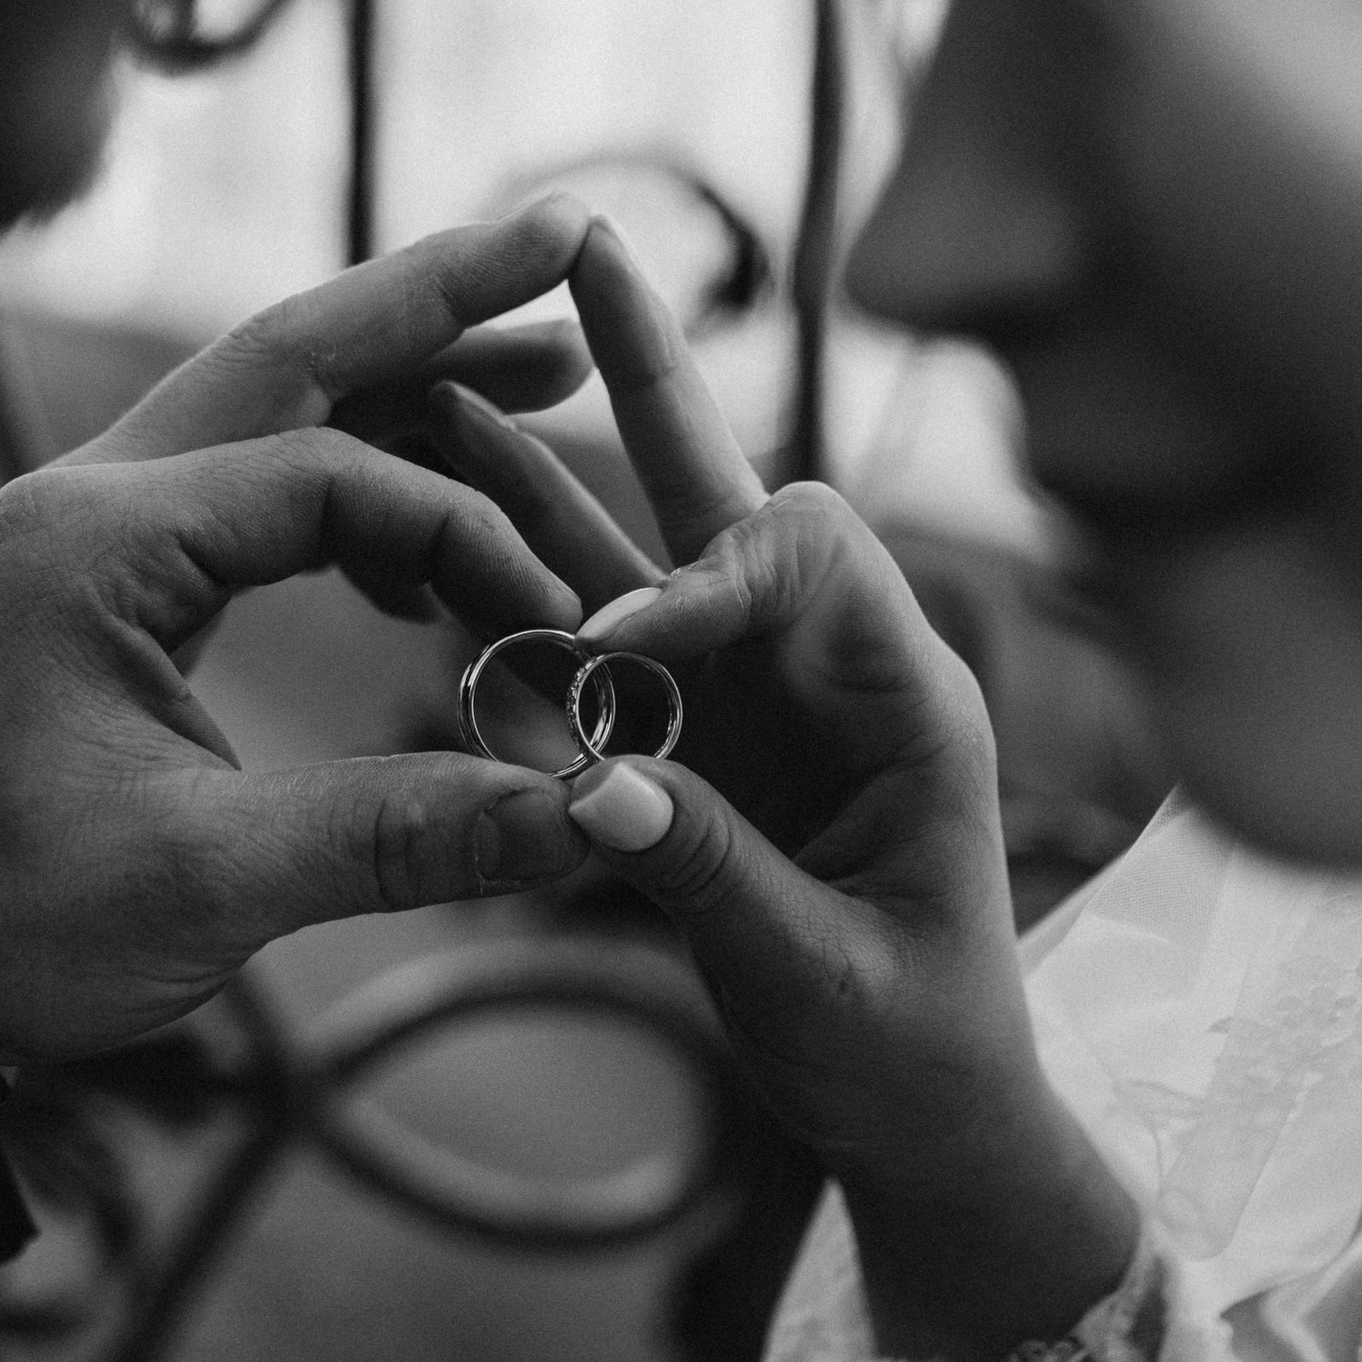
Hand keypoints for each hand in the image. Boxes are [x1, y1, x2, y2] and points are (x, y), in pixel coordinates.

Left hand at [0, 207, 597, 1069]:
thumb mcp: (201, 889)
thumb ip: (397, 837)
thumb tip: (582, 818)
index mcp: (92, 547)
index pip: (325, 477)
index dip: (462, 535)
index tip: (555, 623)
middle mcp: (86, 498)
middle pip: (289, 353)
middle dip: (434, 297)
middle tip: (568, 237)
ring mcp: (89, 524)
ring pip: (270, 401)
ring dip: (404, 374)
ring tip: (544, 357)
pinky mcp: (104, 571)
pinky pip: (247, 479)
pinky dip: (352, 473)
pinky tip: (429, 541)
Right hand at [426, 221, 1137, 1361]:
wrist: (927, 1119)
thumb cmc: (914, 1059)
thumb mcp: (824, 985)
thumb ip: (715, 879)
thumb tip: (597, 789)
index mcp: (908, 700)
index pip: (807, 561)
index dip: (707, 577)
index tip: (613, 648)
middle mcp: (830, 662)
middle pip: (734, 484)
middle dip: (648, 372)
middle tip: (574, 242)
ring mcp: (754, 690)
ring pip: (645, 539)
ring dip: (549, 456)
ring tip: (445, 361)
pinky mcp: (692, 734)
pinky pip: (594, 630)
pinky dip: (519, 567)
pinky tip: (434, 498)